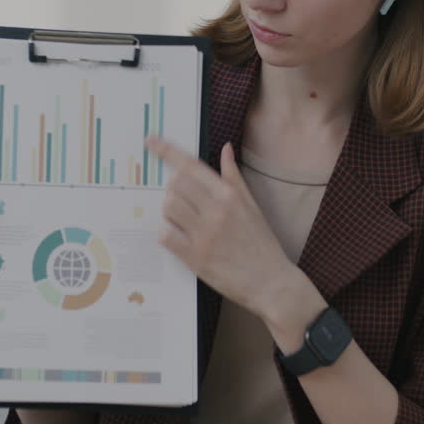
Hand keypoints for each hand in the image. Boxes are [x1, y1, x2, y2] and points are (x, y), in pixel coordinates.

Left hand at [149, 136, 301, 319]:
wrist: (272, 282)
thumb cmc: (261, 244)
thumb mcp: (252, 206)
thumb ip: (234, 177)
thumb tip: (226, 148)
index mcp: (230, 195)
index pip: (192, 165)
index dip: (167, 151)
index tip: (151, 140)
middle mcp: (217, 211)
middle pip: (175, 183)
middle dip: (172, 188)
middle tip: (182, 200)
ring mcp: (205, 234)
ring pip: (168, 207)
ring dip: (169, 211)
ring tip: (183, 221)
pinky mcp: (196, 258)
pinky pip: (166, 236)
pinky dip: (167, 234)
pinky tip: (177, 238)